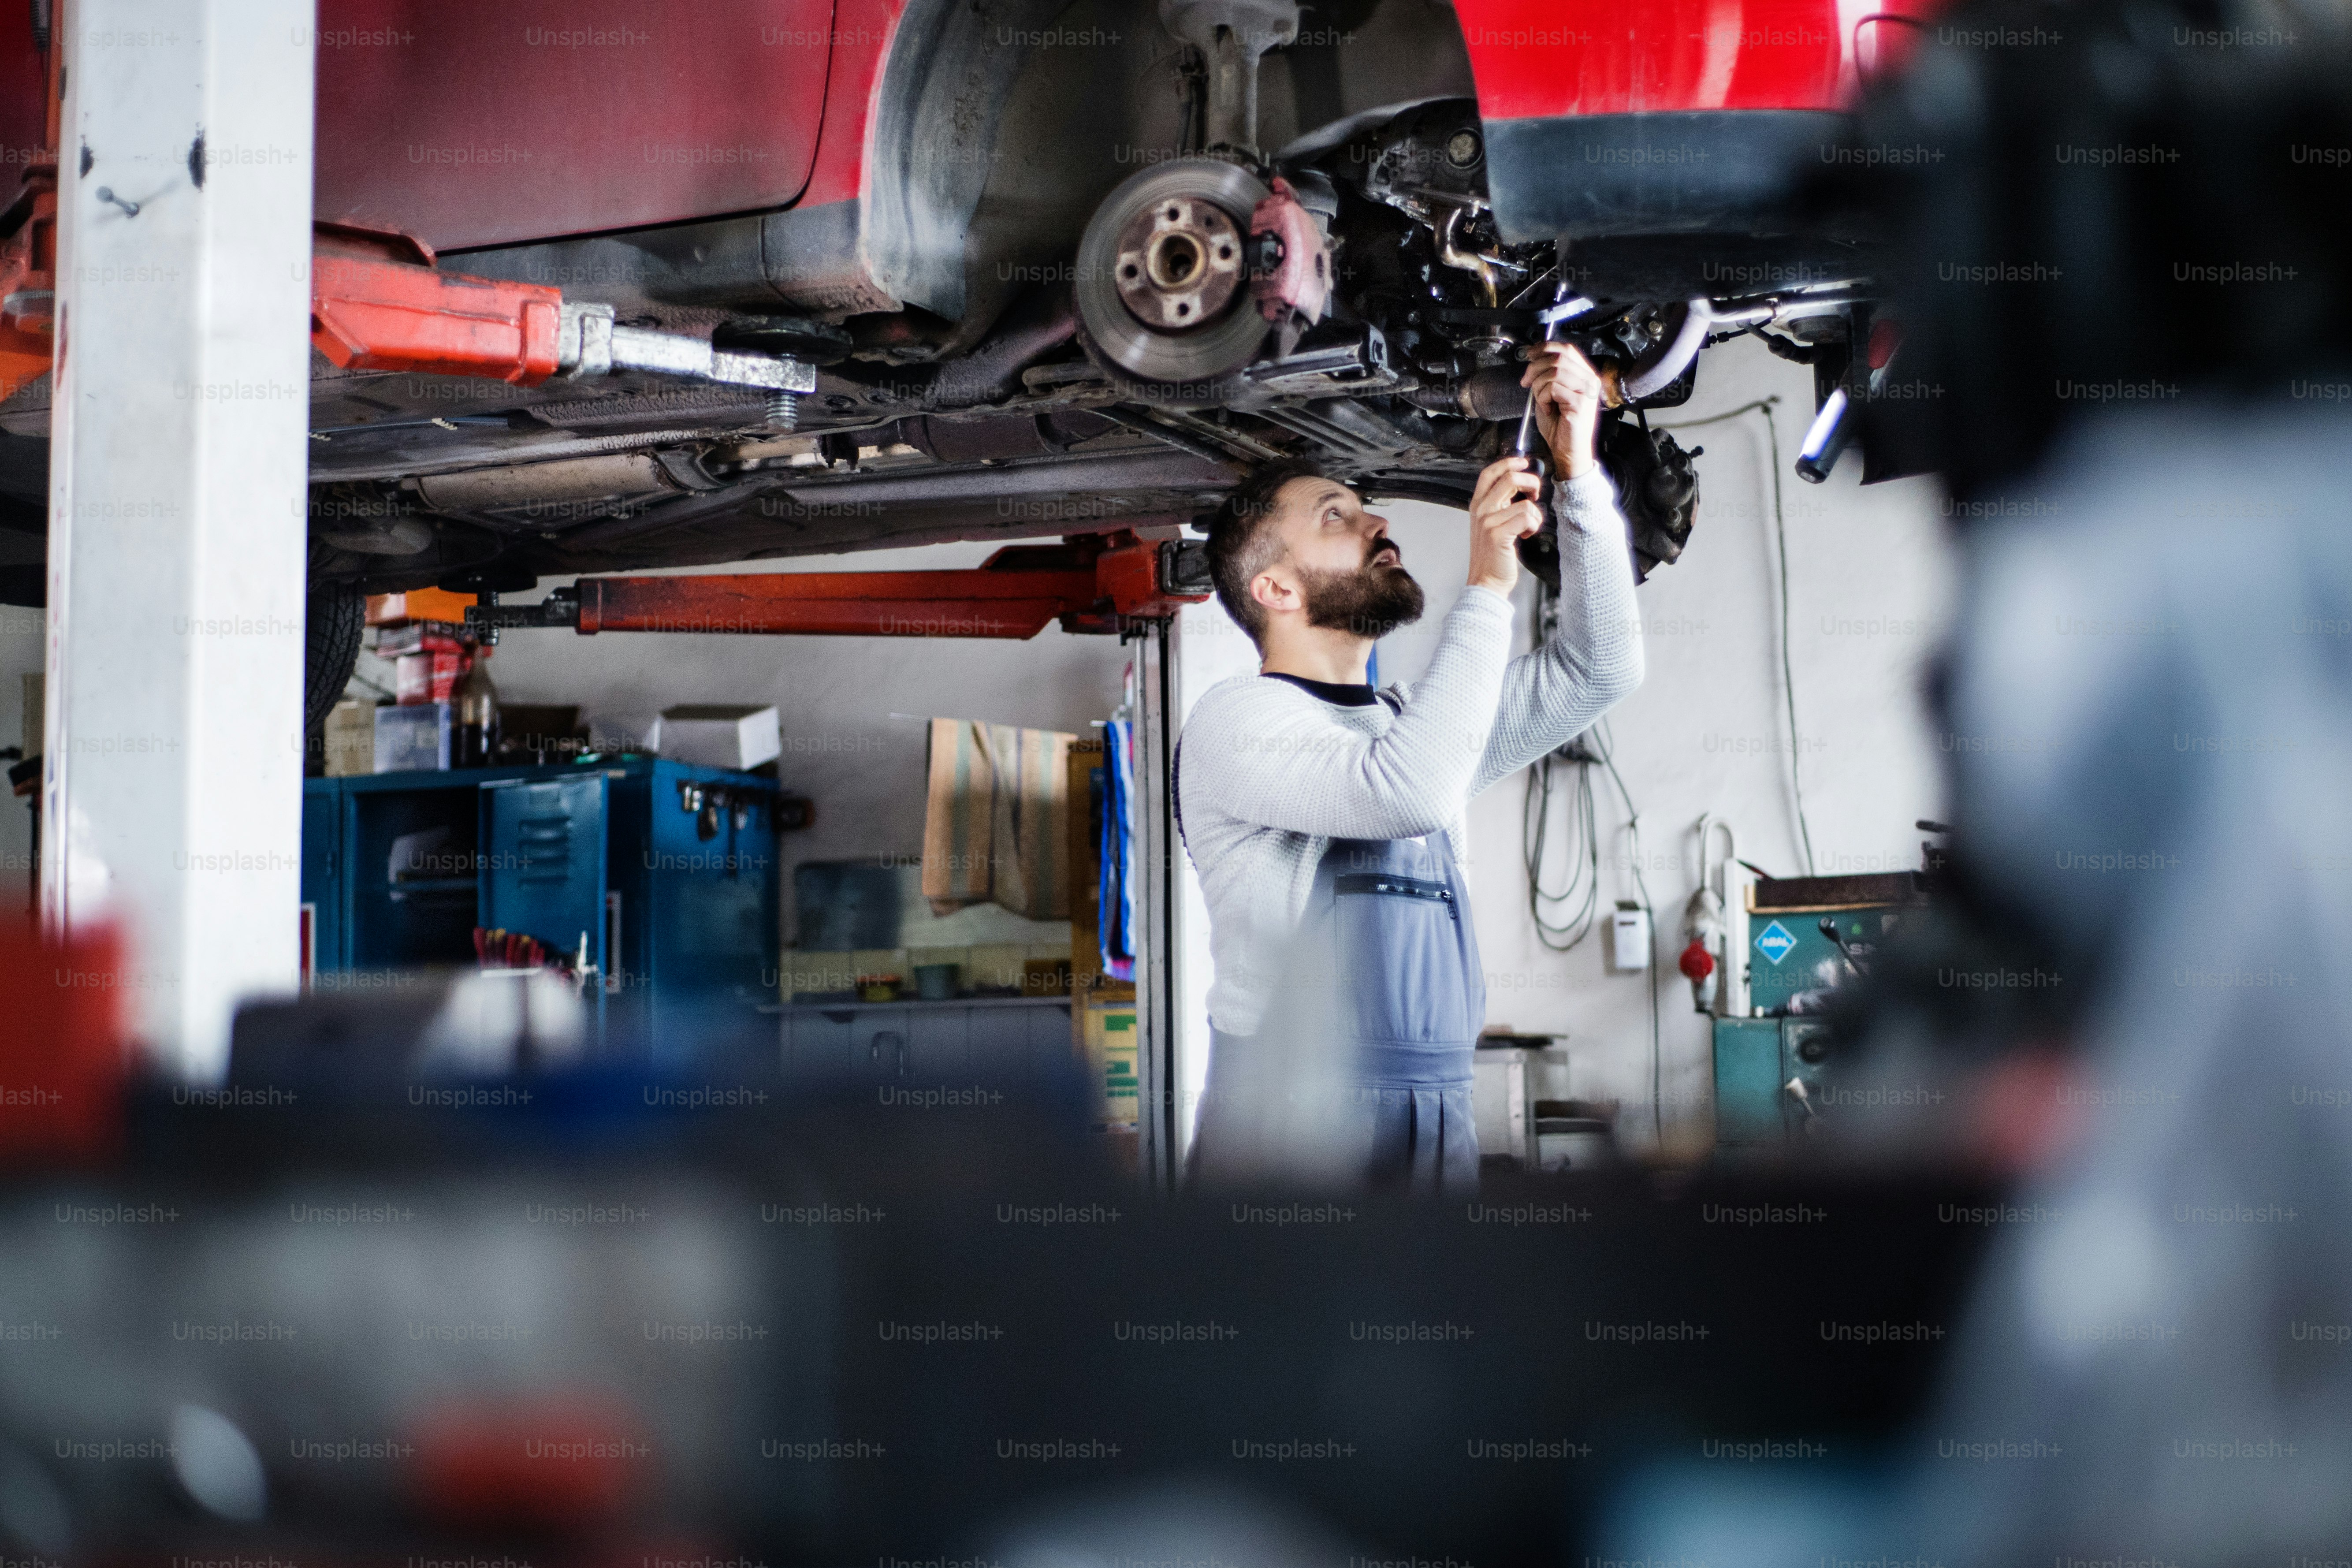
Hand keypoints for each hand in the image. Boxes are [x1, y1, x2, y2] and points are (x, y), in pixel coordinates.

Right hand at [1466, 455, 1543, 593]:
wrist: (1486, 582)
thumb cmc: (1493, 555)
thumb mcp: (1492, 524)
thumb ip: (1500, 504)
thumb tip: (1519, 485)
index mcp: (1478, 505)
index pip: (1490, 473)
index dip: (1509, 462)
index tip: (1524, 462)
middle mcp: (1481, 510)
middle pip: (1509, 478)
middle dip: (1531, 482)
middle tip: (1536, 494)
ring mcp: (1488, 521)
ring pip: (1525, 503)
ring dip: (1535, 516)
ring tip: (1528, 528)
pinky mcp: (1498, 534)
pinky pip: (1527, 518)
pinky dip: (1533, 526)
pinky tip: (1525, 536)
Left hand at [1521, 340, 1604, 478]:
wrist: (1568, 451)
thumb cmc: (1559, 426)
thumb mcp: (1550, 394)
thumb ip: (1547, 375)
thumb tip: (1533, 358)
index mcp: (1585, 375)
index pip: (1566, 349)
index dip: (1545, 348)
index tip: (1529, 355)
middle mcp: (1590, 380)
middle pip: (1558, 357)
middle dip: (1535, 368)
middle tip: (1526, 382)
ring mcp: (1587, 391)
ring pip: (1554, 372)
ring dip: (1538, 386)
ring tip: (1541, 401)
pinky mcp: (1581, 402)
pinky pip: (1553, 388)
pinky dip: (1543, 399)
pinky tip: (1548, 409)